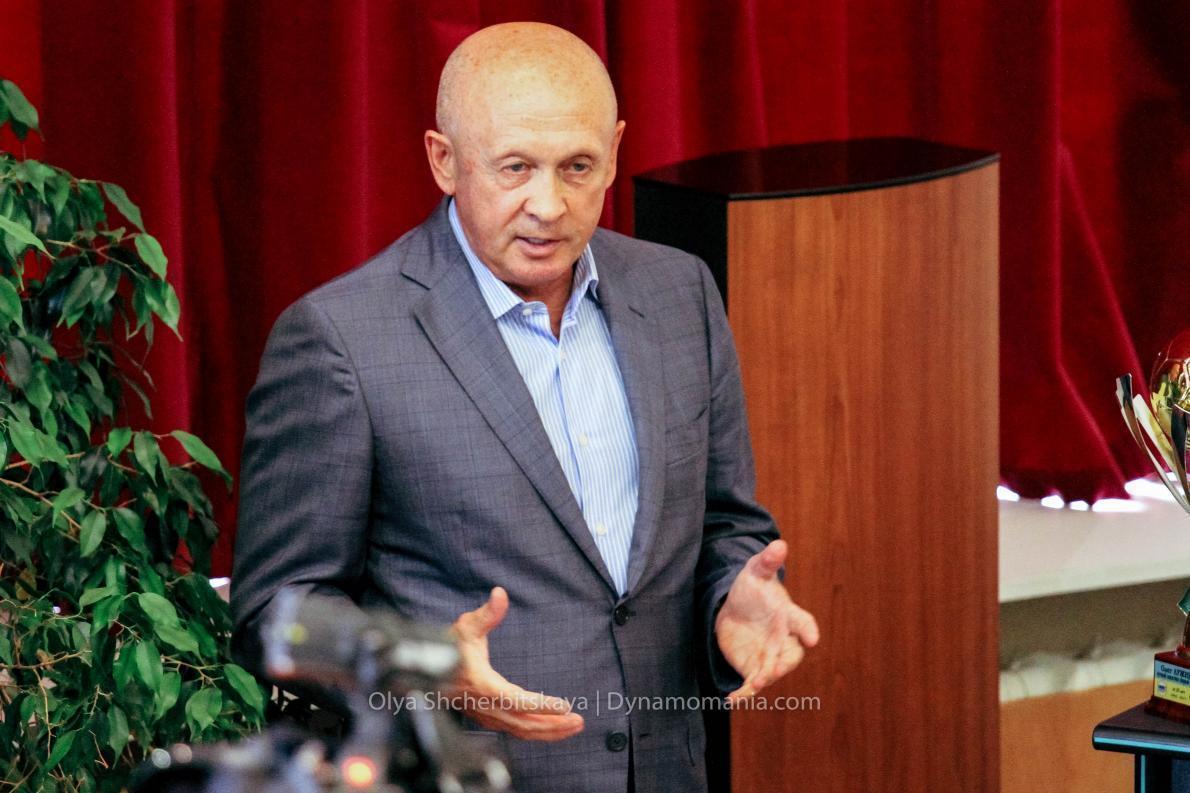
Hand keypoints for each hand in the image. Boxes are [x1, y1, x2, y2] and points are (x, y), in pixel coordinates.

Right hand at [451, 586, 584, 740]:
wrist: (429, 670)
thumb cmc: (450, 647)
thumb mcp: (467, 626)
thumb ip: (487, 613)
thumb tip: (500, 594)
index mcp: (482, 685)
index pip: (515, 700)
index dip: (540, 705)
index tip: (564, 705)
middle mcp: (485, 706)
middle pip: (523, 724)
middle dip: (553, 725)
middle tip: (578, 721)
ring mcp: (487, 716)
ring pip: (521, 731)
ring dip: (549, 731)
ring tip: (574, 725)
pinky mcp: (490, 718)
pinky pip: (517, 729)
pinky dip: (538, 730)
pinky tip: (554, 726)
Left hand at [715, 540, 819, 702]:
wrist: (736, 609)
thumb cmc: (753, 588)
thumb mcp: (756, 571)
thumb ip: (767, 561)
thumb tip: (779, 543)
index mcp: (788, 616)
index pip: (803, 623)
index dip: (808, 630)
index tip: (812, 638)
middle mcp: (783, 640)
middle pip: (791, 656)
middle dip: (784, 664)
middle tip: (776, 670)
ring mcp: (770, 656)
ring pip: (772, 673)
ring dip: (764, 679)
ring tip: (755, 684)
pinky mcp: (754, 668)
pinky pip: (752, 684)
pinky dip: (744, 693)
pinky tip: (732, 698)